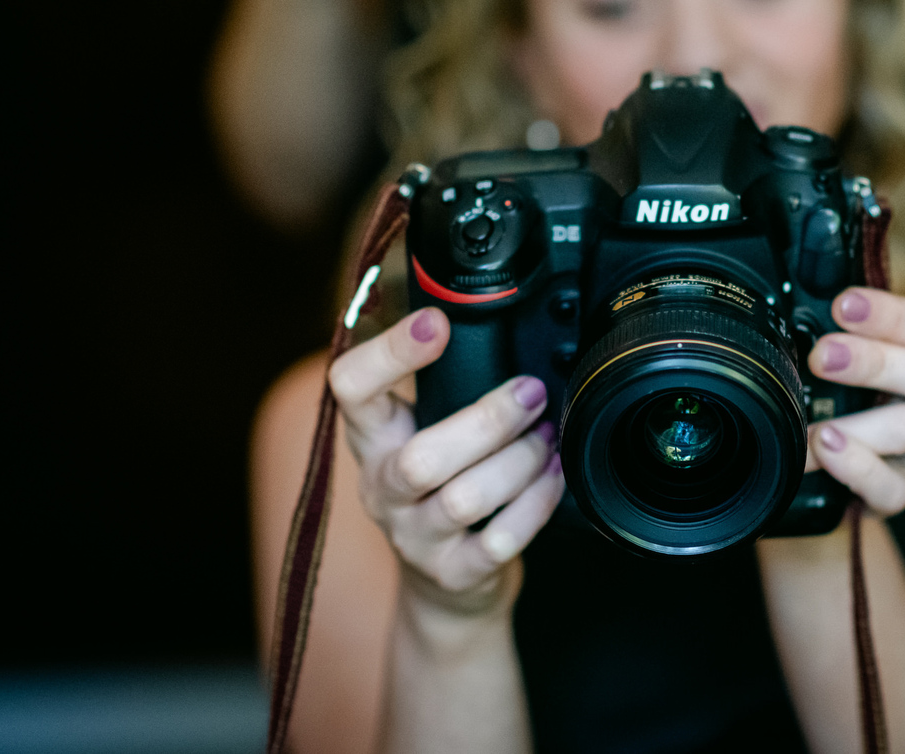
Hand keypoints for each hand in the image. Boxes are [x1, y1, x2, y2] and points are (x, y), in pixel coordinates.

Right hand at [328, 308, 564, 613]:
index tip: (436, 322)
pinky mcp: (454, 574)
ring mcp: (415, 536)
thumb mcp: (426, 430)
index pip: (350, 388)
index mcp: (373, 437)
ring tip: (548, 438)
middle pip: (420, 458)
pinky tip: (554, 478)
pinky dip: (536, 504)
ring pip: (464, 499)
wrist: (446, 586)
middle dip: (488, 420)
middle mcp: (383, 487)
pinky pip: (499, 541)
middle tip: (532, 393)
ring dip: (519, 461)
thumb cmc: (442, 488)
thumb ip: (445, 386)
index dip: (387, 353)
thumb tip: (494, 318)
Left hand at [804, 288, 904, 515]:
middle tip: (823, 357)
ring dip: (862, 424)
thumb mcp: (827, 348)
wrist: (814, 468)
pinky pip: (893, 490)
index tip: (844, 305)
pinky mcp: (892, 492)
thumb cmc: (825, 392)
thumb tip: (799, 264)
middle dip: (881, 362)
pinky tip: (825, 451)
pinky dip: (858, 470)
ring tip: (818, 424)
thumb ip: (826, 319)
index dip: (893, 314)